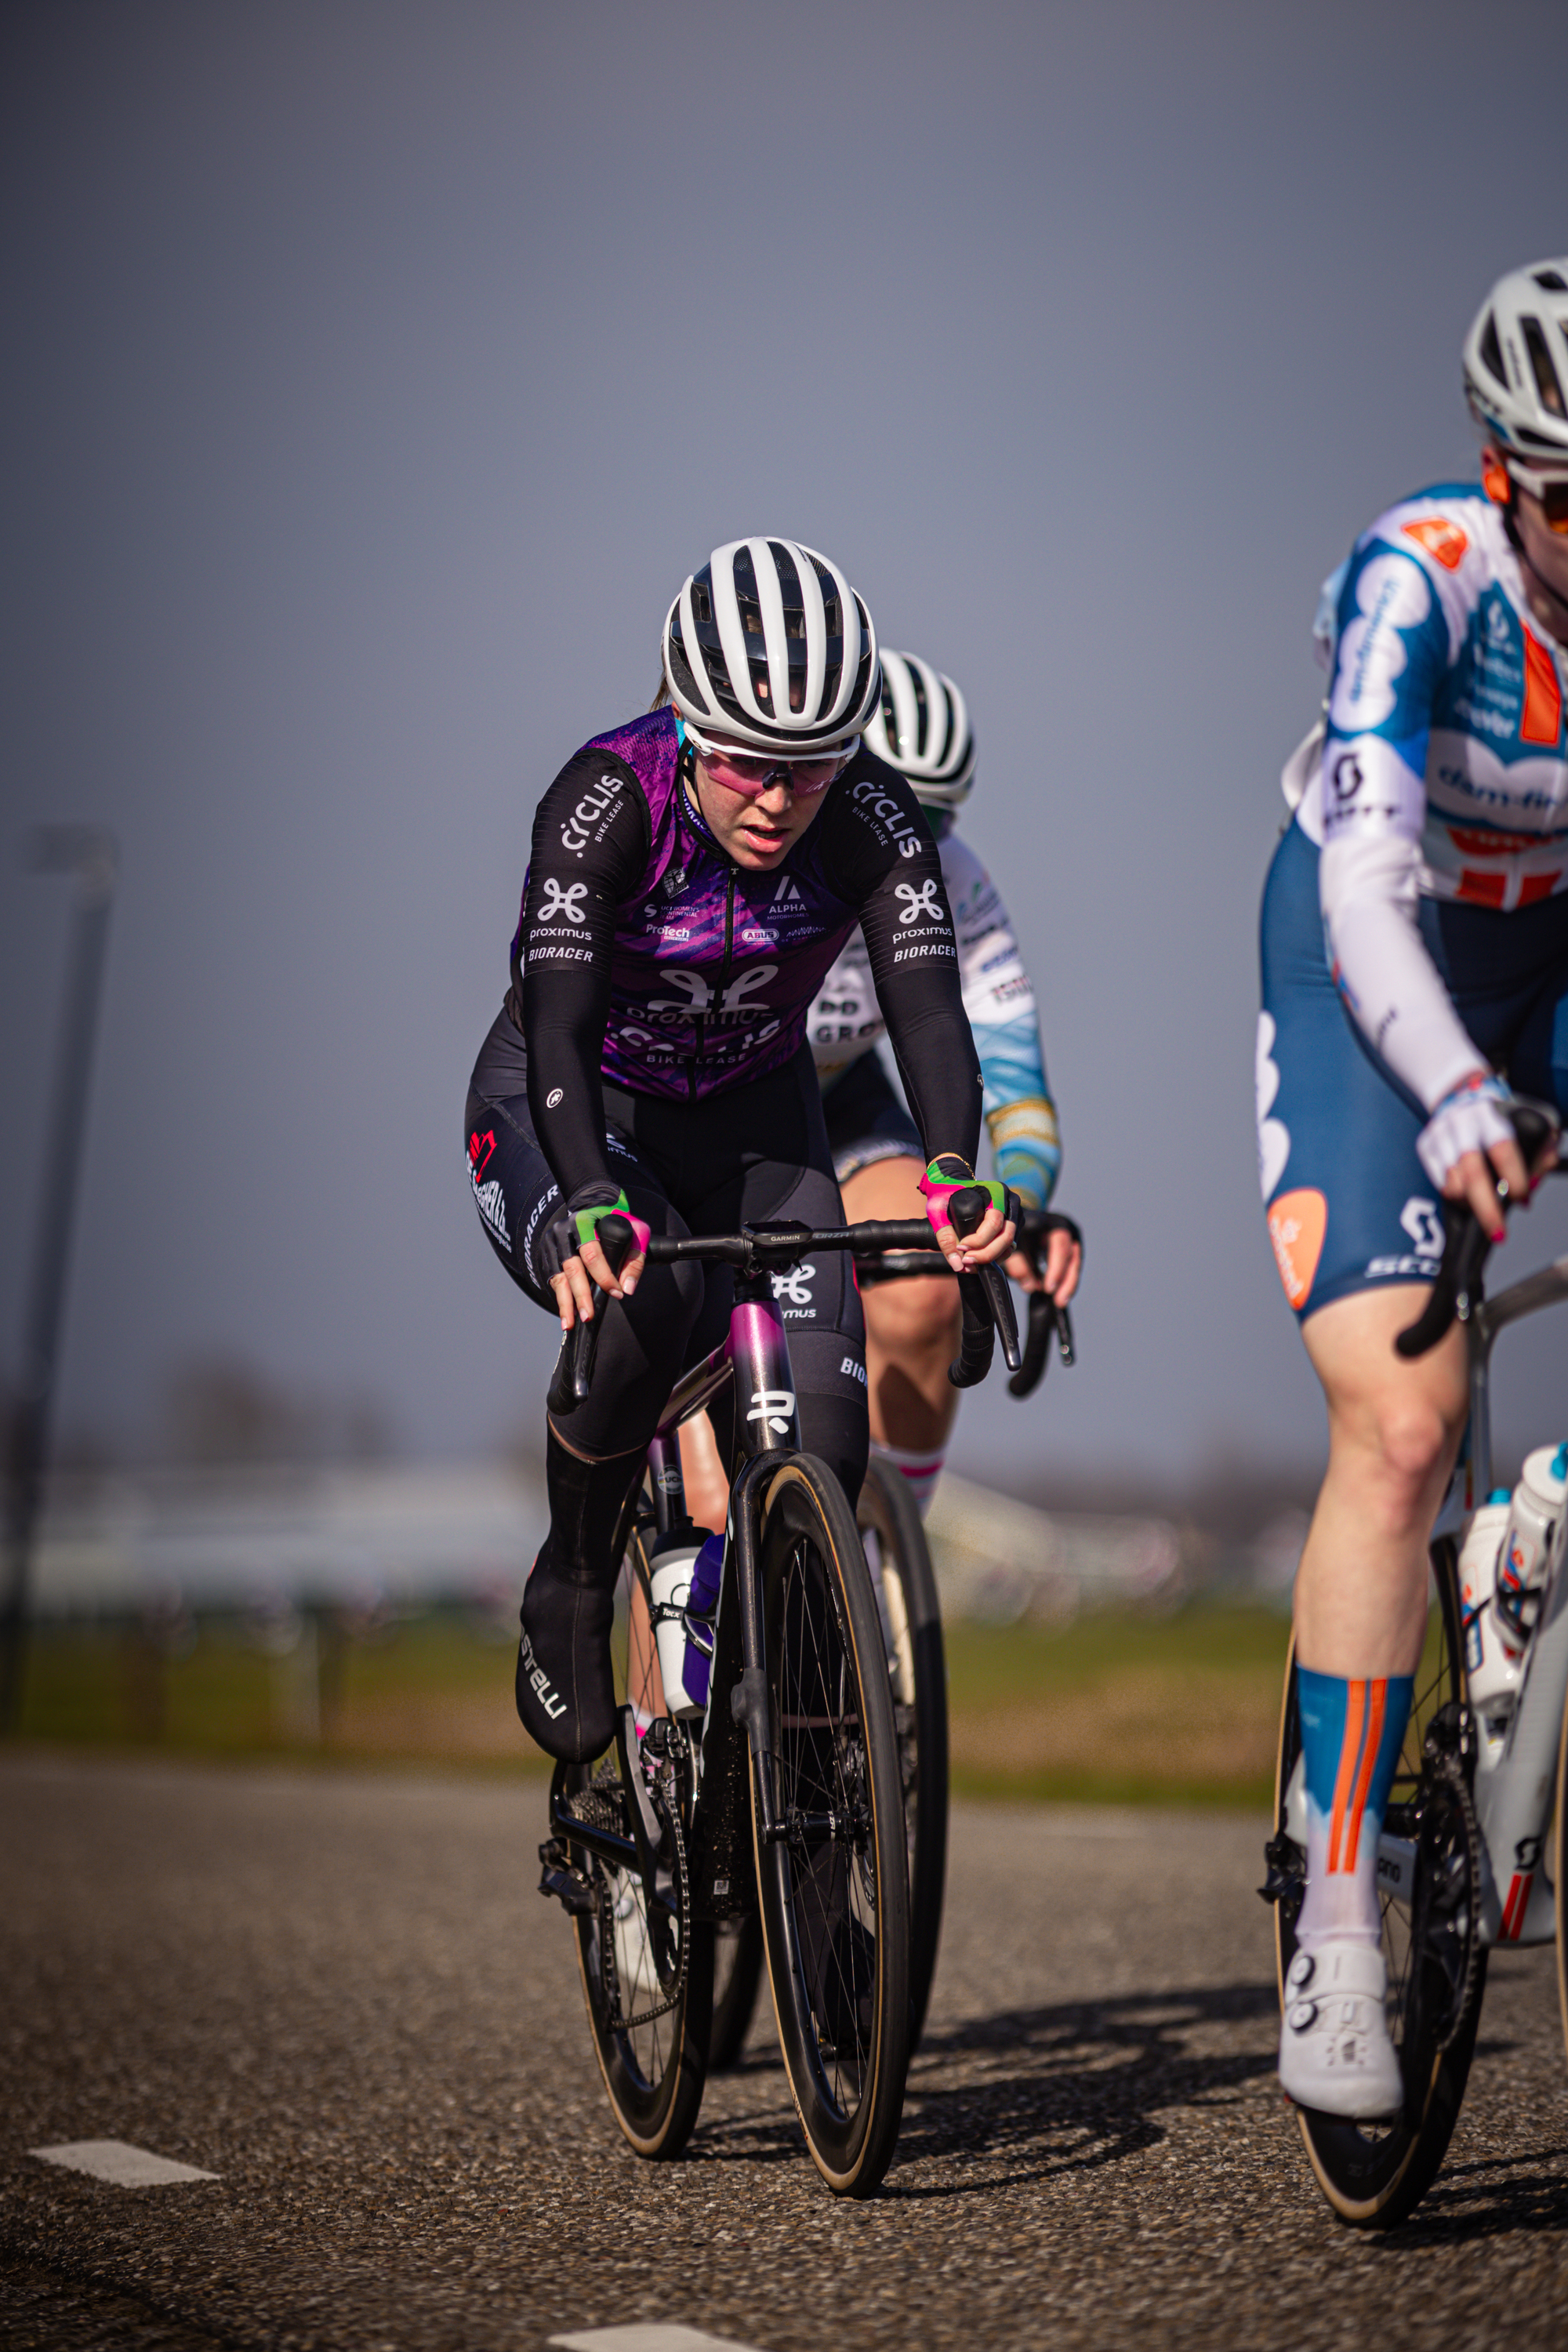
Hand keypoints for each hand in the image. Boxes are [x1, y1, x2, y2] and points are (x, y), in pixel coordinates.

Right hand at [548, 1228, 644, 1331]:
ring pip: (559, 1277)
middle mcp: (565, 1233)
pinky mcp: (548, 1255)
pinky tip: (566, 1315)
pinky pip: (554, 1281)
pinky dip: (561, 1299)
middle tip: (589, 1315)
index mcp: (585, 1223)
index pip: (592, 1253)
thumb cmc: (615, 1221)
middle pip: (572, 1267)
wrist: (592, 1206)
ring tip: (569, 1323)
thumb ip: (634, 1259)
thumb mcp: (633, 1232)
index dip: (604, 1276)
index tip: (616, 1293)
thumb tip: (627, 1287)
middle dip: (581, 1294)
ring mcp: (554, 1244)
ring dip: (565, 1303)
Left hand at [935, 1197, 1015, 1272]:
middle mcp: (1010, 1201)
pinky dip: (995, 1256)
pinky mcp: (1014, 1224)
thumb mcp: (938, 1209)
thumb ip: (945, 1236)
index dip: (979, 1241)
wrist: (953, 1180)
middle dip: (985, 1254)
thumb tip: (958, 1264)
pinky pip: (1009, 1246)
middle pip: (1006, 1236)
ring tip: (970, 1262)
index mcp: (996, 1192)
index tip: (961, 1247)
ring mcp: (1014, 1213)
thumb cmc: (945, 1191)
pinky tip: (978, 1258)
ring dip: (991, 1258)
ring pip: (1009, 1244)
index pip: (994, 1223)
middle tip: (966, 1261)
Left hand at [1005, 1225, 1081, 1306]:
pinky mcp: (1072, 1242)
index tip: (1049, 1289)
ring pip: (1075, 1260)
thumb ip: (1018, 1265)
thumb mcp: (1011, 1246)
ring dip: (1070, 1282)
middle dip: (1066, 1279)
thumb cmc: (1013, 1232)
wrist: (1017, 1221)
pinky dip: (1068, 1279)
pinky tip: (1061, 1294)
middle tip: (1058, 1300)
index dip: (1056, 1268)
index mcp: (1046, 1221)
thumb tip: (1030, 1287)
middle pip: (1071, 1254)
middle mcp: (1061, 1224)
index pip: (1059, 1245)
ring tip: (1060, 1301)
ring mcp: (1069, 1232)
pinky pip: (1073, 1263)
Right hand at [1417, 1072, 1525, 1240]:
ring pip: (1452, 1182)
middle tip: (1499, 1233)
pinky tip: (1468, 1196)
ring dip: (1470, 1204)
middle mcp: (1462, 1124)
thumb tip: (1536, 1179)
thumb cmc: (1499, 1115)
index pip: (1502, 1149)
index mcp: (1491, 1115)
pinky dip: (1455, 1196)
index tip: (1523, 1197)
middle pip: (1472, 1172)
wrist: (1459, 1092)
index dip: (1514, 1177)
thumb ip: (1541, 1148)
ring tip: (1484, 1209)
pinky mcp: (1425, 1146)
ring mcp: (1440, 1135)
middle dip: (1487, 1208)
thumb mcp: (1528, 1120)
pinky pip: (1439, 1183)